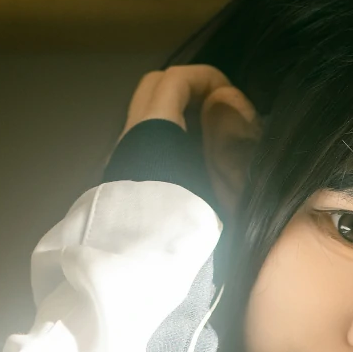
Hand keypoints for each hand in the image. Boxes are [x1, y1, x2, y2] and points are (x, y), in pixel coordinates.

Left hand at [122, 64, 260, 215]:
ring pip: (146, 116)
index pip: (177, 79)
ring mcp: (121, 158)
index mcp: (154, 129)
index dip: (208, 79)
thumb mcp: (223, 186)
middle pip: (154, 87)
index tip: (231, 100)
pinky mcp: (120, 181)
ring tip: (209, 143)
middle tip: (218, 111)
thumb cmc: (178, 227)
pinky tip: (189, 166)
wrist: (134, 272)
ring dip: (178, 117)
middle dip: (188, 89)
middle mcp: (131, 136)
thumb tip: (231, 105)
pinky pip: (143, 143)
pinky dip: (167, 140)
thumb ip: (232, 143)